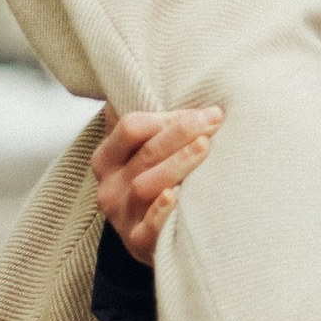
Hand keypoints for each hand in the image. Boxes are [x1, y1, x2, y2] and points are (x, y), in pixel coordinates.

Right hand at [90, 103, 221, 264]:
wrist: (153, 239)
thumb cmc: (156, 182)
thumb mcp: (143, 152)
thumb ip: (152, 123)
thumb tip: (167, 76)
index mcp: (107, 159)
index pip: (129, 128)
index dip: (166, 117)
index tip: (201, 112)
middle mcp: (109, 187)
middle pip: (145, 153)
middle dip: (181, 133)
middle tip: (213, 120)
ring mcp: (122, 217)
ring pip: (146, 186)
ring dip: (177, 164)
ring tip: (205, 147)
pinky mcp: (138, 244)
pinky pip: (147, 228)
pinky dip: (160, 212)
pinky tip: (177, 197)